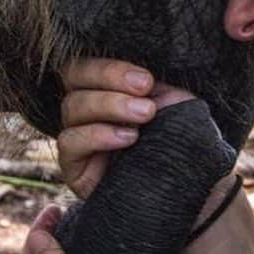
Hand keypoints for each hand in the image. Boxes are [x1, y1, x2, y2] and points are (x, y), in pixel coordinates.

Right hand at [58, 58, 195, 198]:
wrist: (183, 188)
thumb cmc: (175, 140)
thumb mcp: (170, 104)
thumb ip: (150, 85)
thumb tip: (138, 76)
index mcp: (102, 87)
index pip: (87, 65)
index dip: (111, 68)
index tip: (146, 80)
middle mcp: (83, 108)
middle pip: (74, 77)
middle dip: (110, 79)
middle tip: (145, 90)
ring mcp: (75, 136)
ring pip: (72, 107)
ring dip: (109, 105)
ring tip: (144, 115)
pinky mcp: (72, 167)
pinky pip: (70, 142)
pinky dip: (98, 135)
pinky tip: (128, 138)